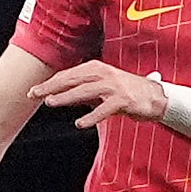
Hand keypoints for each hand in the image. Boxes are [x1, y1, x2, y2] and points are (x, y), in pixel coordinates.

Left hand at [32, 60, 171, 131]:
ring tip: (50, 103)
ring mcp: (113, 87)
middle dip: (51, 87)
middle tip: (34, 94)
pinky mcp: (123, 100)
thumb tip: (61, 96)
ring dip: (66, 97)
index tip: (35, 89)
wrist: (155, 97)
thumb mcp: (101, 88)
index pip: (68, 74)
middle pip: (72, 79)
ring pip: (84, 91)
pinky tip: (80, 123)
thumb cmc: (126, 92)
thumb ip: (82, 91)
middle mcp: (103, 74)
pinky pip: (104, 109)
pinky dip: (91, 116)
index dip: (50, 82)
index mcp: (96, 68)